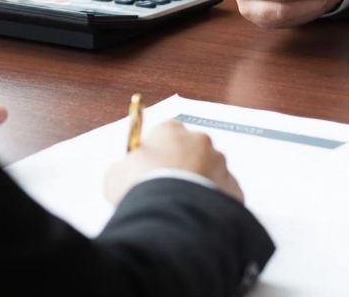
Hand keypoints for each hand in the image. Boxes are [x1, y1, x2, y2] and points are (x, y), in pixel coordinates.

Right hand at [104, 121, 242, 203]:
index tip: (149, 170)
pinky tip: (196, 218)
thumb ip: (125, 167)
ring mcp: (220, 164)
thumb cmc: (140, 188)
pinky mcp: (233, 188)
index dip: (156, 152)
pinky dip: (212, 204)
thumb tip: (129, 173)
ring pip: (209, 172)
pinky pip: (222, 194)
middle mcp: (200, 141)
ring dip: (198, 185)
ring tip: (180, 208)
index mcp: (171, 131)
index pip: (165, 133)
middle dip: (181, 167)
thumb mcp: (116, 175)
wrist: (172, 215)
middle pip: (190, 150)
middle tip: (165, 191)